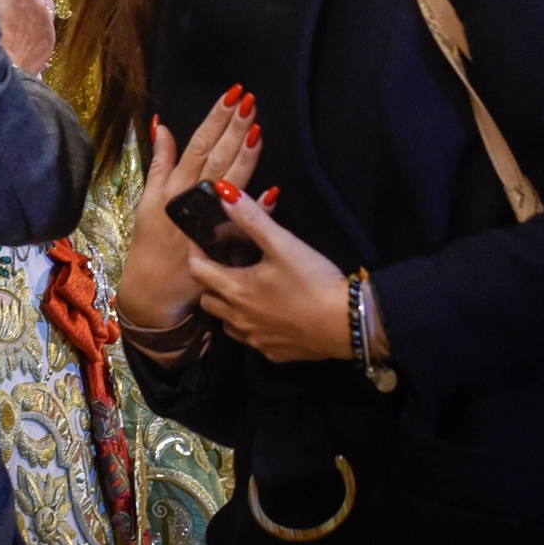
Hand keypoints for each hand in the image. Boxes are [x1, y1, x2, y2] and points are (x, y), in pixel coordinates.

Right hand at [116, 88, 263, 331]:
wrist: (153, 291)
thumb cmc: (150, 241)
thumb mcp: (147, 199)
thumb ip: (159, 162)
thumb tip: (161, 124)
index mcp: (175, 185)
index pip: (199, 143)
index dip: (216, 119)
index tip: (232, 95)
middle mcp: (191, 200)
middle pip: (217, 158)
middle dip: (233, 128)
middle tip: (251, 101)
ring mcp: (207, 222)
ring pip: (230, 184)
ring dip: (245, 156)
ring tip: (258, 129)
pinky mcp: (220, 247)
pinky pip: (243, 226)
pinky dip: (257, 208)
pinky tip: (274, 190)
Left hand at [185, 185, 352, 363]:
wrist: (347, 324)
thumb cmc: (312, 280)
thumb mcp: (282, 243)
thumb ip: (251, 217)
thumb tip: (223, 192)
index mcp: (235, 290)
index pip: (197, 269)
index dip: (196, 251)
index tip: (204, 239)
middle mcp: (238, 319)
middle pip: (207, 298)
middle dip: (211, 278)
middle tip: (228, 260)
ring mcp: (255, 339)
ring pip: (226, 320)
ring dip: (228, 302)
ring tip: (247, 283)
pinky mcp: (272, 352)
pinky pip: (249, 336)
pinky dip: (249, 321)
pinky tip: (269, 309)